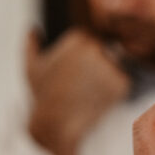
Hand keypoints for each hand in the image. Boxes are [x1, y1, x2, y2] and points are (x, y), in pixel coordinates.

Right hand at [26, 28, 129, 154]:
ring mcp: (109, 64)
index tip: (76, 78)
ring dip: (106, 83)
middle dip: (98, 71)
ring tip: (87, 97)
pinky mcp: (121, 83)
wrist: (56, 126)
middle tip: (83, 89)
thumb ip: (31, 44)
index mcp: (78, 38)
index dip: (86, 64)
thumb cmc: (43, 98)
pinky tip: (96, 103)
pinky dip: (113, 95)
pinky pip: (123, 86)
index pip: (93, 45)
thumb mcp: (32, 69)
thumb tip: (33, 29)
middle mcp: (95, 47)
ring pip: (115, 71)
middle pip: (107, 56)